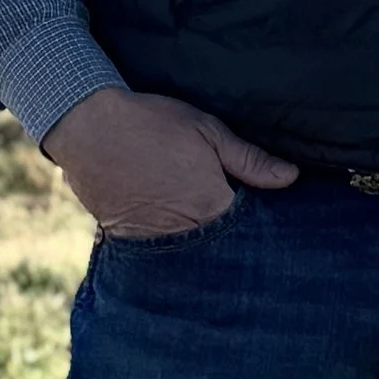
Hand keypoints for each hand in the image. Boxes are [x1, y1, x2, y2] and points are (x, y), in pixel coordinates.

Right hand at [43, 85, 298, 237]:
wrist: (87, 127)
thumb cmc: (152, 124)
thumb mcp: (207, 132)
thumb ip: (250, 159)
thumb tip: (291, 177)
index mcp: (211, 207)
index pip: (248, 231)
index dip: (257, 226)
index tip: (265, 220)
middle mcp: (184, 232)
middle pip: (218, 247)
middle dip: (229, 241)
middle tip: (230, 223)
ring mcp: (152, 241)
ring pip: (189, 254)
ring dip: (199, 245)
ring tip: (203, 229)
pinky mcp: (126, 241)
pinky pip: (156, 252)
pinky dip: (168, 244)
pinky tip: (173, 229)